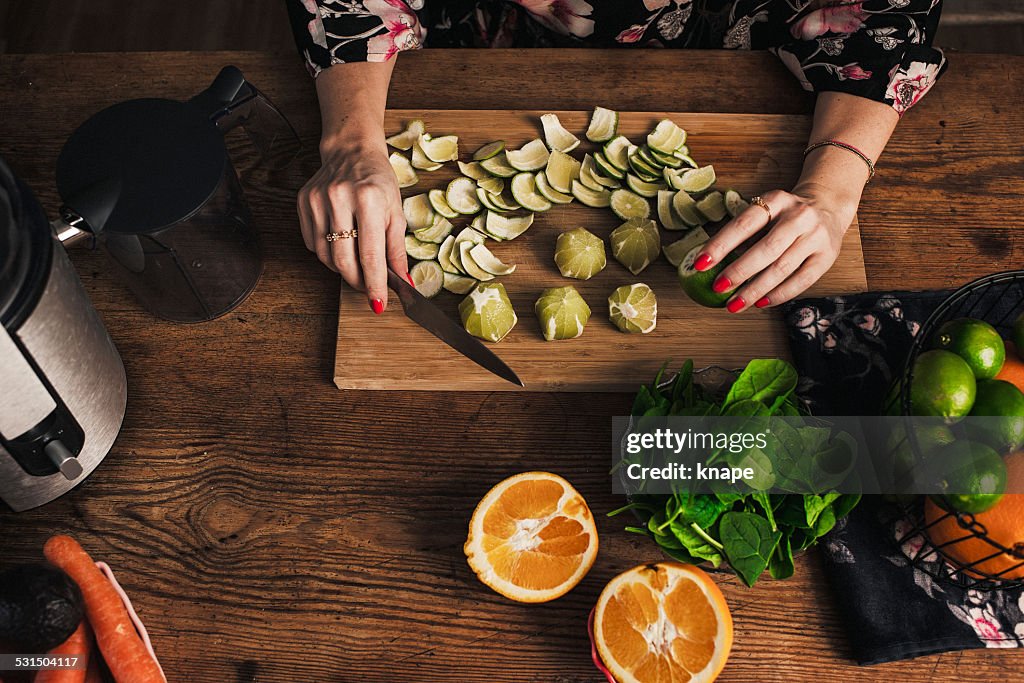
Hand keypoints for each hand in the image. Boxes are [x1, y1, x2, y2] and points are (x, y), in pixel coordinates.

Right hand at [296, 133, 408, 313]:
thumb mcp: (396, 212)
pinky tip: (340, 246)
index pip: (370, 253)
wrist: (351, 151)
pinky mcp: (303, 202)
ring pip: (325, 255)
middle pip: (343, 259)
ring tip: (357, 267)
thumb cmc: (378, 181)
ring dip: (342, 270)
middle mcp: (340, 198)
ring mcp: (317, 200)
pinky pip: (312, 243)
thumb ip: (397, 249)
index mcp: (369, 199)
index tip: (378, 303)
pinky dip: (327, 253)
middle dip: (357, 282)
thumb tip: (403, 282)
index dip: (374, 283)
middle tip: (368, 289)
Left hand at [693, 184, 857, 311]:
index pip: (744, 224)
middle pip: (766, 249)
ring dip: (755, 290)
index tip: (700, 264)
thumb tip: (709, 264)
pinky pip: (801, 281)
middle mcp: (799, 217)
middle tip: (718, 288)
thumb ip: (743, 233)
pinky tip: (761, 304)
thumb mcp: (765, 211)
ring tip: (734, 304)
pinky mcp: (827, 257)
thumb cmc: (784, 215)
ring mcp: (816, 237)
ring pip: (782, 268)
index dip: (720, 245)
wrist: (828, 206)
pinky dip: (779, 295)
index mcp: (777, 200)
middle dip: (739, 272)